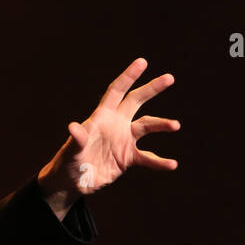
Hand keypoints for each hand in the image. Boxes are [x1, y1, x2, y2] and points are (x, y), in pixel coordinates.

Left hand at [37, 59, 179, 213]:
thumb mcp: (71, 151)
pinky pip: (147, 158)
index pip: (116, 91)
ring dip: (161, 125)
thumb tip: (73, 127)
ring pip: (147, 126)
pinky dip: (159, 161)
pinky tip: (172, 164)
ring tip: (175, 125)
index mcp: (102, 116)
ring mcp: (124, 140)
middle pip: (136, 101)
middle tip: (169, 78)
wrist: (73, 181)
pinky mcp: (128, 158)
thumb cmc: (68, 161)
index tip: (142, 62)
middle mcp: (116, 124)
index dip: (128, 76)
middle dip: (152, 89)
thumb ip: (77, 139)